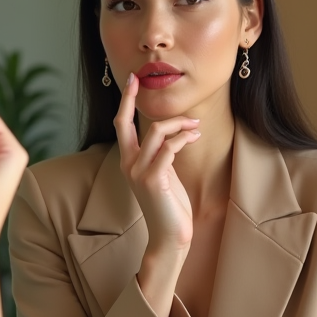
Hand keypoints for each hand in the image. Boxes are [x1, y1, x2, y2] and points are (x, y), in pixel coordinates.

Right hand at [115, 72, 199, 316]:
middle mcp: (128, 165)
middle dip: (131, 99)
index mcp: (129, 162)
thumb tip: (173, 133)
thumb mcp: (164, 174)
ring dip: (178, 124)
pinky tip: (195, 136)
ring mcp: (138, 173)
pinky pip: (168, 149)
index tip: (132, 81)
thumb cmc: (170, 206)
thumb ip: (162, 154)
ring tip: (196, 126)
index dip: (125, 102)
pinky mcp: (153, 180)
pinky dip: (183, 138)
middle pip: (124, 123)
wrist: (170, 236)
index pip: (121, 126)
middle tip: (142, 80)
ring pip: (154, 133)